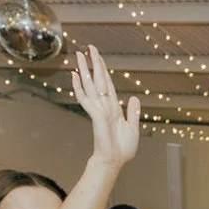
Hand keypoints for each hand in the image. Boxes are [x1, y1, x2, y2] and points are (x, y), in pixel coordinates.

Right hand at [72, 46, 140, 167]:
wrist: (115, 161)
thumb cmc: (122, 149)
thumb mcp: (133, 128)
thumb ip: (133, 112)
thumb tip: (133, 97)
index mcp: (113, 107)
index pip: (107, 83)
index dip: (103, 69)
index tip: (97, 56)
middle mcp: (104, 106)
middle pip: (98, 79)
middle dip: (94, 63)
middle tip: (89, 47)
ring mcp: (99, 110)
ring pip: (90, 85)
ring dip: (84, 69)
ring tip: (78, 55)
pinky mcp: (96, 116)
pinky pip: (86, 99)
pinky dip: (80, 87)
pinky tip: (75, 76)